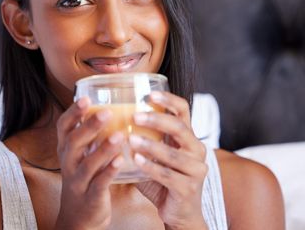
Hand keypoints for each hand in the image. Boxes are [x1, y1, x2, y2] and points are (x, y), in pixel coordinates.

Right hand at [55, 97, 124, 229]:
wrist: (78, 215)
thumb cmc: (84, 175)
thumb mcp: (80, 154)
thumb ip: (89, 134)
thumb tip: (109, 105)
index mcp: (66, 148)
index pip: (63, 127)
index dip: (72, 112)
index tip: (85, 98)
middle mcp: (68, 162)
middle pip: (74, 142)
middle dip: (89, 126)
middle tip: (107, 112)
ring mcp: (78, 180)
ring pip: (87, 164)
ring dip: (103, 149)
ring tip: (120, 135)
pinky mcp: (91, 197)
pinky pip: (99, 184)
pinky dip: (109, 172)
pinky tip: (121, 161)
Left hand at [130, 92, 207, 229]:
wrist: (178, 212)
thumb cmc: (162, 178)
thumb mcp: (155, 154)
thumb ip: (142, 138)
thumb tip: (110, 121)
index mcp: (187, 137)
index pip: (183, 110)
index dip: (168, 100)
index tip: (149, 94)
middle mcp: (196, 149)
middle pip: (180, 128)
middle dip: (157, 120)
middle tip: (135, 117)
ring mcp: (195, 169)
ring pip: (174, 153)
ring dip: (150, 145)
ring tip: (131, 139)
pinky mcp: (188, 188)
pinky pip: (168, 175)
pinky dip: (151, 167)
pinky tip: (135, 160)